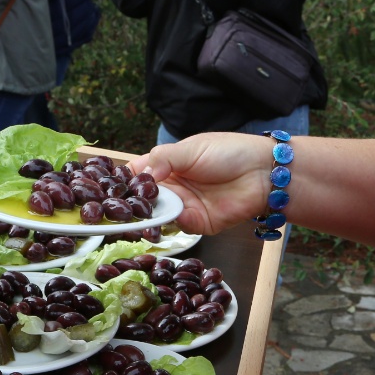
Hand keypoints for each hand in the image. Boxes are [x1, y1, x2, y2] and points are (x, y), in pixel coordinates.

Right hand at [131, 133, 273, 234]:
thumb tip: (141, 174)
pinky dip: (167, 224)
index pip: (138, 173)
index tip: (111, 185)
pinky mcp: (197, 222)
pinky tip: (161, 219)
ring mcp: (183, 205)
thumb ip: (163, 159)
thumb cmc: (229, 152)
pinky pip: (176, 226)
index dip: (125, 179)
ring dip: (146, 216)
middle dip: (131, 202)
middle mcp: (172, 186)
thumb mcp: (191, 148)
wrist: (264, 173)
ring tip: (135, 214)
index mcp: (168, 164)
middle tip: (117, 205)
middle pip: (143, 198)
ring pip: (156, 215)